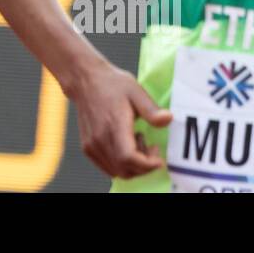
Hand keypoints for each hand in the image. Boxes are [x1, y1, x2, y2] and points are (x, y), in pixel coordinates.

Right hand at [73, 60, 172, 178]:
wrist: (85, 81)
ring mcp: (91, 145)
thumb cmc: (112, 84)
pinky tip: (125, 145)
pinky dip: (121, 164)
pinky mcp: (87, 147)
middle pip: (125, 169)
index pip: (129, 158)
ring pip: (117, 171)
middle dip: (144, 166)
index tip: (159, 158)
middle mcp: (100, 139)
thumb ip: (151, 109)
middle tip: (151, 146)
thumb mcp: (135, 91)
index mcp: (113, 124)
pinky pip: (108, 167)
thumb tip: (168, 119)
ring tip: (136, 142)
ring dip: (133, 166)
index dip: (147, 164)